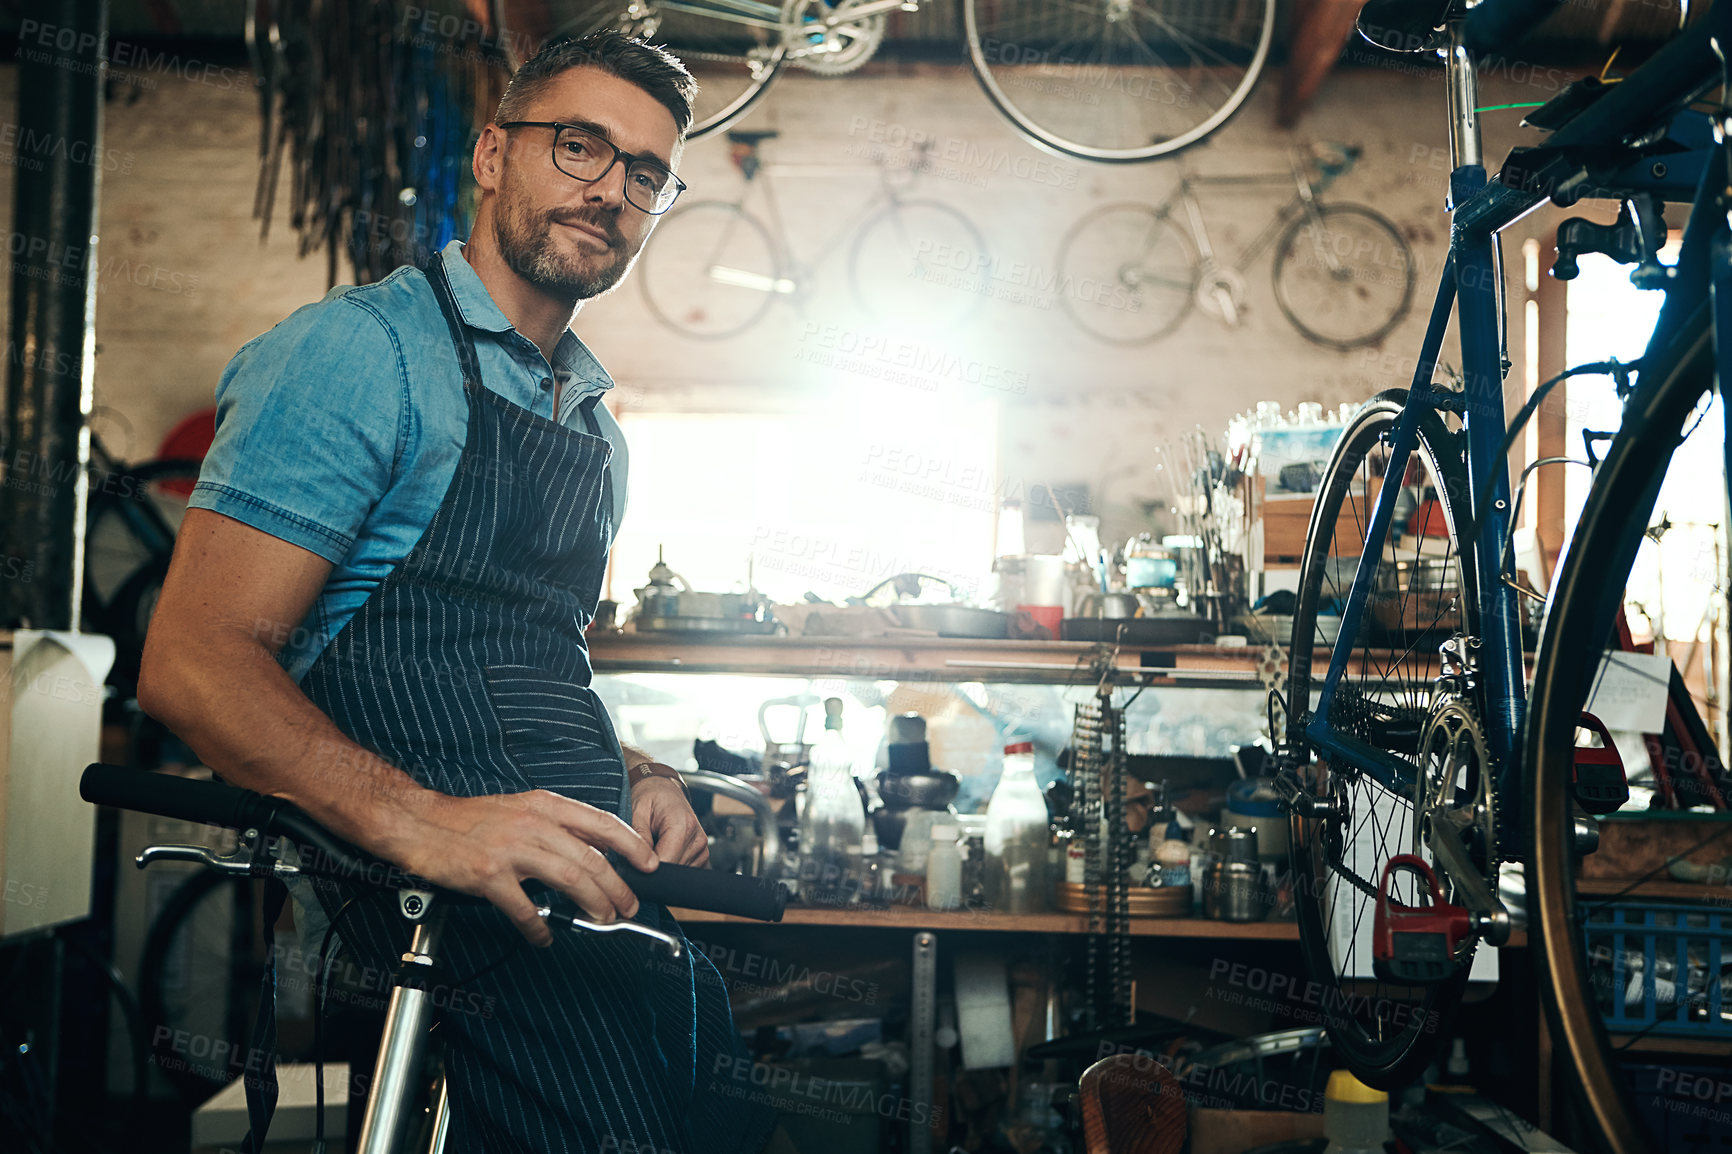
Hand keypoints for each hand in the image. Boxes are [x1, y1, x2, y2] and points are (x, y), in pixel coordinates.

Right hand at [386, 789, 658, 945]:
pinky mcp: (489, 875)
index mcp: (545, 806)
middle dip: (618, 887)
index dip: (631, 846)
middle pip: (591, 858)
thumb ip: (555, 826)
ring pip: (569, 879)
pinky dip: (540, 927)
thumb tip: (591, 850)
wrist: (419, 822)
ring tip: (603, 920)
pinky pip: (525, 908)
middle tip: (629, 906)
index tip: (649, 864)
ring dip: (593, 904)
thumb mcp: (521, 808)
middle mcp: (534, 824)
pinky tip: (546, 936)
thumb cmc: (470, 819)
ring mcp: (511, 849)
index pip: (602, 824)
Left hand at [631, 776, 709, 866]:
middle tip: (641, 855)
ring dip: (664, 868)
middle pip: (674, 872)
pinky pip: (686, 872)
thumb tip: (639, 863)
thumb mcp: (637, 811)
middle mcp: (698, 839)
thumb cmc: (651, 797)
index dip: (647, 868)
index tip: (634, 864)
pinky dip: (673, 867)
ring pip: (679, 875)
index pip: (666, 863)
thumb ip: (639, 838)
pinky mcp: (703, 856)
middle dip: (654, 869)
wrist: (665, 789)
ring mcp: (703, 849)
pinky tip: (664, 853)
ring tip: (654, 849)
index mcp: (683, 826)